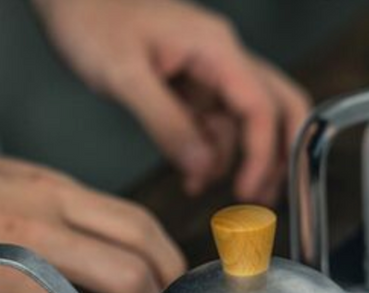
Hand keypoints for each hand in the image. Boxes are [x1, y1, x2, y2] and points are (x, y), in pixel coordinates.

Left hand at [32, 0, 310, 202]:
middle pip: (278, 108)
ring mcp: (211, 72)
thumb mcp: (124, 76)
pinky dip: (210, 154)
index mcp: (215, 49)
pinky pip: (217, 125)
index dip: (262, 155)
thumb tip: (202, 167)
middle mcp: (223, 58)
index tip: (246, 191)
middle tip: (262, 196)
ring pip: (248, 123)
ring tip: (211, 189)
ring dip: (237, 160)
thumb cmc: (90, 19)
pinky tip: (192, 175)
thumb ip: (166, 124)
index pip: (260, 108)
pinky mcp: (195, 86)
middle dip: (277, 155)